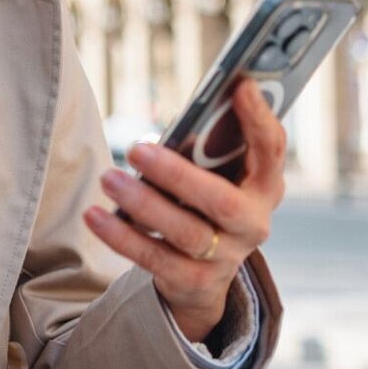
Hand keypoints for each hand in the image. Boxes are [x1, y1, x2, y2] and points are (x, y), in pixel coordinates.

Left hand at [84, 79, 285, 342]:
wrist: (205, 273)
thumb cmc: (206, 201)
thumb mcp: (219, 175)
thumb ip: (209, 148)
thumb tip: (180, 117)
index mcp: (265, 186)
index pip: (272, 151)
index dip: (259, 120)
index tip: (240, 86)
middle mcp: (253, 224)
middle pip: (221, 203)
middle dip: (178, 175)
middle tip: (137, 148)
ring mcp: (226, 257)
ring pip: (186, 233)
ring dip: (144, 204)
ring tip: (109, 179)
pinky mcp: (194, 282)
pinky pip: (155, 259)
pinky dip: (122, 237)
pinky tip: (95, 216)